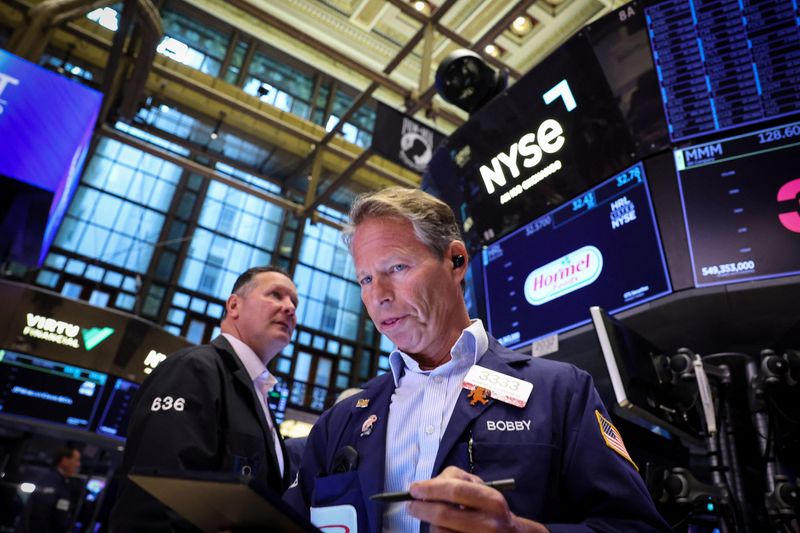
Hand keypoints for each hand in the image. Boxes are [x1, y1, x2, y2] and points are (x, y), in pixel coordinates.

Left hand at [407, 466, 547, 532]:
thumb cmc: (488, 507)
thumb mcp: (480, 487)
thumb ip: (455, 480)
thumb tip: (425, 487)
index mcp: (492, 500)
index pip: (455, 491)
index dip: (430, 489)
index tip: (413, 489)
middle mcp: (488, 524)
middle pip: (443, 514)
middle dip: (420, 508)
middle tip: (410, 505)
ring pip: (439, 531)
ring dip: (429, 523)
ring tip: (432, 517)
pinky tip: (441, 528)